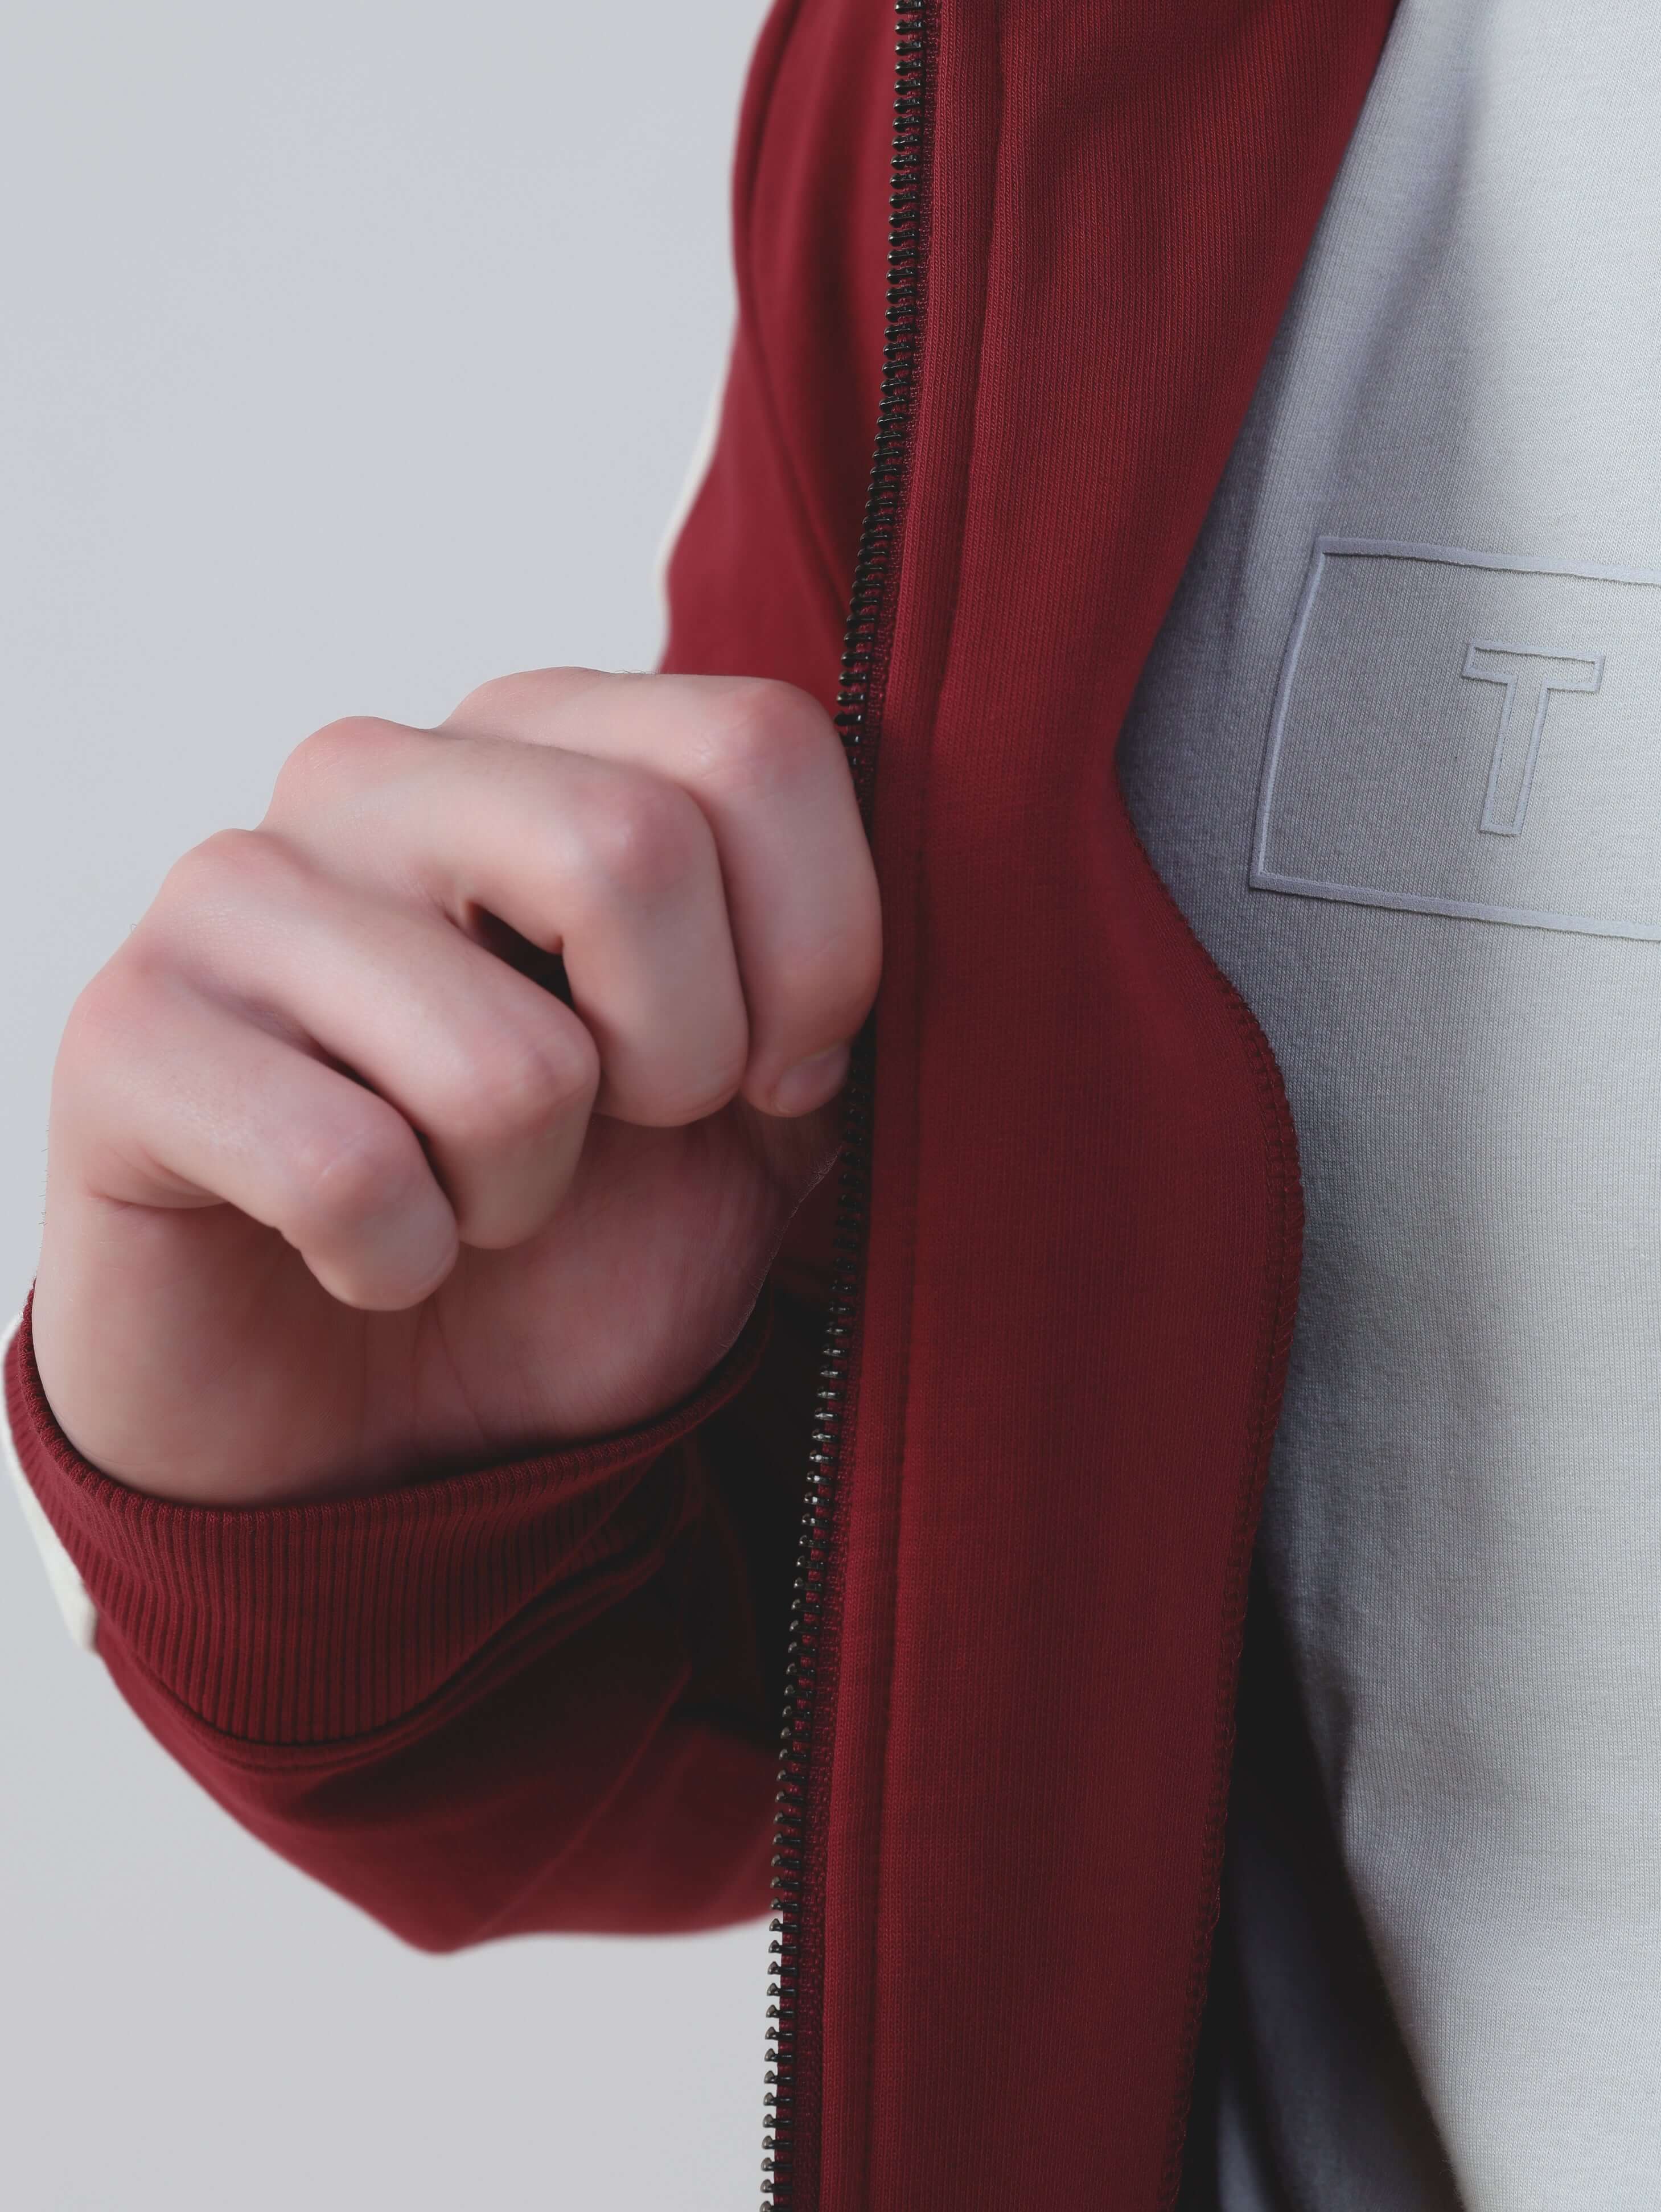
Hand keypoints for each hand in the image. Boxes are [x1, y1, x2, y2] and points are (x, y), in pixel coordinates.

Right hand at [30, 669, 879, 1502]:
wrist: (381, 1429)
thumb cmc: (569, 1255)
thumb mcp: (758, 1127)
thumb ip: (838, 995)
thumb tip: (942, 893)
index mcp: (544, 751)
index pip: (757, 741)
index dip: (823, 954)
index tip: (779, 1078)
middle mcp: (379, 776)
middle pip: (634, 848)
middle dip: (683, 1069)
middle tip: (616, 1138)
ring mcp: (232, 889)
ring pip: (506, 1049)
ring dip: (528, 1192)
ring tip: (471, 1199)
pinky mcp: (126, 1033)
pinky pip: (348, 1168)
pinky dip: (396, 1264)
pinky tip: (358, 1255)